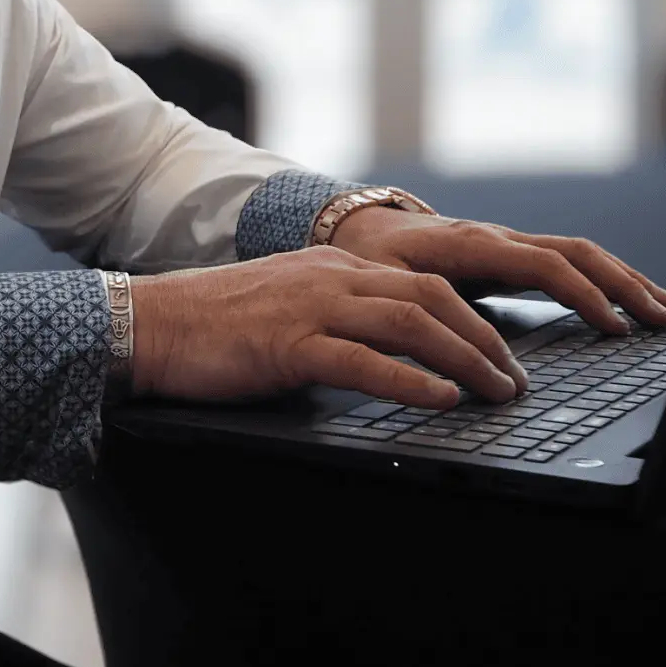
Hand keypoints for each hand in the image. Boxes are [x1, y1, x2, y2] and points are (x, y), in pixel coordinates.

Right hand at [127, 248, 529, 408]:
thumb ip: (334, 319)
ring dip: (465, 360)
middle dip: (484, 338)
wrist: (151, 324)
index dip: (472, 317)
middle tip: (514, 380)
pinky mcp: (289, 345)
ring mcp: (311, 307)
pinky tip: (440, 401)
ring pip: (410, 324)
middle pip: (431, 297)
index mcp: (332, 266)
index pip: (422, 282)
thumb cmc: (212, 326)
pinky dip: (411, 382)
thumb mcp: (286, 306)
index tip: (500, 354)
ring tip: (496, 393)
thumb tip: (383, 356)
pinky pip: (364, 362)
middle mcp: (330, 277)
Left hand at [329, 205, 665, 335]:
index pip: (545, 264)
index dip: (584, 294)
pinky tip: (623, 301)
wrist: (354, 226)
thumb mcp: (387, 284)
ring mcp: (505, 243)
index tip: (615, 327)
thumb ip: (426, 309)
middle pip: (577, 252)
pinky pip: (563, 263)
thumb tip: (469, 346)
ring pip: (577, 253)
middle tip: (663, 318)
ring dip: (622, 279)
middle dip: (624, 283)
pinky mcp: (507, 255)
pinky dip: (600, 279)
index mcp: (472, 243)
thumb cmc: (366, 257)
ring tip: (663, 309)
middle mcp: (497, 238)